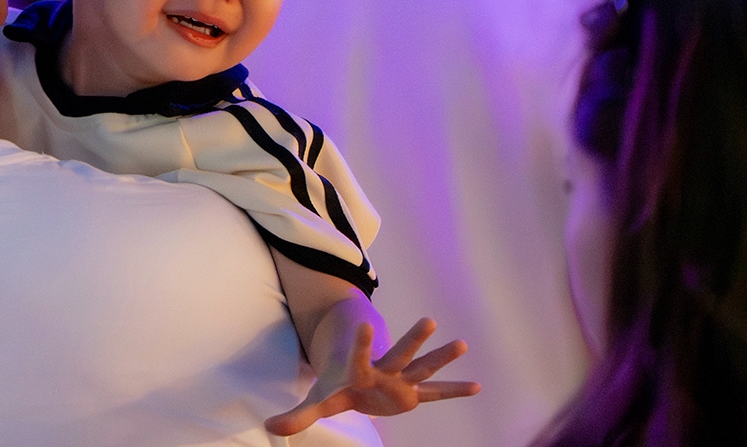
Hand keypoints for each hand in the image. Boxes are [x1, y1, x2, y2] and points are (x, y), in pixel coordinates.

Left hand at [263, 317, 479, 435]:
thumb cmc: (338, 381)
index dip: (361, 343)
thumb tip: (269, 427)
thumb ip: (299, 414)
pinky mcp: (412, 392)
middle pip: (399, 354)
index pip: (359, 357)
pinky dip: (455, 391)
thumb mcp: (321, 398)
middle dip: (413, 340)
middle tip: (429, 320)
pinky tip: (477, 386)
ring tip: (462, 343)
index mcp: (360, 372)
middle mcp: (384, 371)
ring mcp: (401, 379)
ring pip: (422, 366)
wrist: (353, 359)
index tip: (364, 322)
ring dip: (440, 357)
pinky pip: (436, 392)